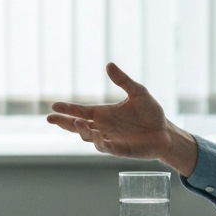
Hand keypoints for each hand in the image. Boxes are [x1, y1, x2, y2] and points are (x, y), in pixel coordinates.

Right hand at [46, 62, 199, 176]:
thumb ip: (123, 80)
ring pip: (89, 137)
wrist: (165, 132)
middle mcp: (103, 127)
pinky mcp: (120, 150)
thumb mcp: (138, 92)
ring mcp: (110, 139)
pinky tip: (97, 137)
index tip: (54, 105)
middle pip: (78, 126)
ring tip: (78, 123)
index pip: (80, 111)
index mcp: (103, 113)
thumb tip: (109, 64)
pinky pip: (107, 148)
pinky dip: (101, 143)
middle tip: (50, 118)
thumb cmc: (151, 113)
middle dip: (64, 123)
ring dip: (83, 131)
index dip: (67, 109)